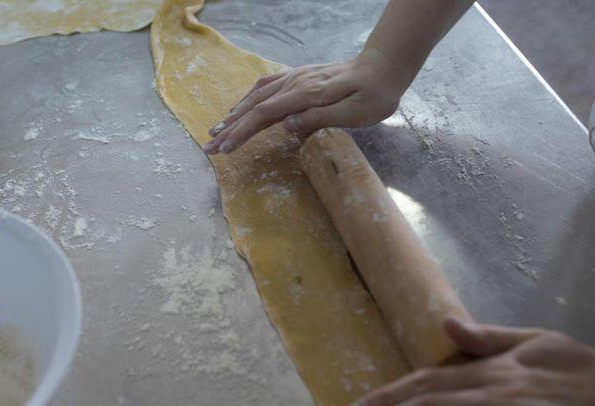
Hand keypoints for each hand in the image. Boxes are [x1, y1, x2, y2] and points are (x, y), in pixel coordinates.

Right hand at [203, 51, 411, 153]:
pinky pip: (267, 86)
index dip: (242, 132)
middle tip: (209, 147)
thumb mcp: (353, 113)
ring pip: (257, 95)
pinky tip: (244, 106)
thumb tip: (286, 127)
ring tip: (218, 128)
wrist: (385, 67)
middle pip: (254, 106)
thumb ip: (319, 119)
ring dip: (236, 113)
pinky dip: (250, 98)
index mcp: (306, 94)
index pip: (265, 115)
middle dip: (230, 127)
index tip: (224, 149)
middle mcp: (295, 83)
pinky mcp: (301, 77)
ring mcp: (296, 78)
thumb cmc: (374, 95)